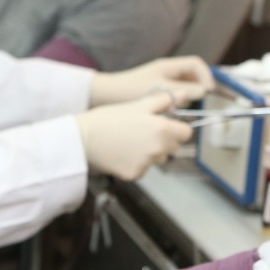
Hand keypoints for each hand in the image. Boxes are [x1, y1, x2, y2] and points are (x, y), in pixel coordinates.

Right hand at [75, 93, 192, 179]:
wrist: (82, 138)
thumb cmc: (108, 119)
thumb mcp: (137, 105)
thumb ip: (163, 102)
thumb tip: (182, 96)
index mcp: (162, 129)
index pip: (186, 133)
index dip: (177, 128)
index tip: (167, 125)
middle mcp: (158, 148)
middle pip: (174, 147)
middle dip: (165, 140)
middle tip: (143, 131)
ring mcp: (147, 164)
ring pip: (159, 158)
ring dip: (151, 152)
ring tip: (131, 141)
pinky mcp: (135, 174)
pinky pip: (144, 168)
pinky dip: (137, 162)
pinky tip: (123, 152)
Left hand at [89, 56, 214, 106]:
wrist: (105, 96)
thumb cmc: (130, 89)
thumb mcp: (160, 90)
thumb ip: (184, 91)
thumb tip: (204, 92)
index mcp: (168, 66)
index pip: (196, 64)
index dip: (207, 76)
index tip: (209, 91)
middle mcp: (166, 73)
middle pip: (192, 78)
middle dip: (196, 91)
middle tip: (193, 103)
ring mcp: (160, 84)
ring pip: (183, 91)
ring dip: (185, 101)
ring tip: (177, 111)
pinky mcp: (154, 96)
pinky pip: (172, 100)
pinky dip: (174, 107)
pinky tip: (168, 117)